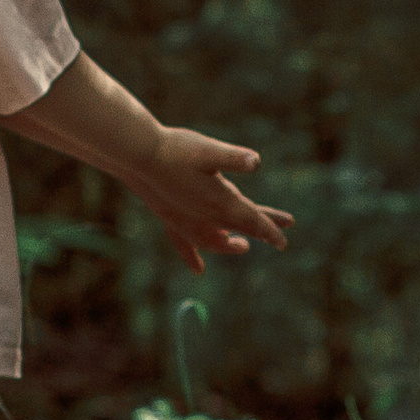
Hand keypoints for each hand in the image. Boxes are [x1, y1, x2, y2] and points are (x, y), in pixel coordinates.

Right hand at [128, 125, 293, 274]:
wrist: (137, 156)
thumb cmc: (174, 150)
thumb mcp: (208, 149)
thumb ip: (233, 157)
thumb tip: (256, 162)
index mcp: (220, 202)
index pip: (252, 221)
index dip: (270, 231)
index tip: (283, 242)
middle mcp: (205, 218)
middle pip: (239, 229)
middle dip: (261, 232)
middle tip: (281, 241)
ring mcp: (186, 222)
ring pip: (213, 242)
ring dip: (229, 245)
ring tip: (242, 246)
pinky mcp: (170, 219)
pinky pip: (184, 245)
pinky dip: (193, 257)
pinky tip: (198, 270)